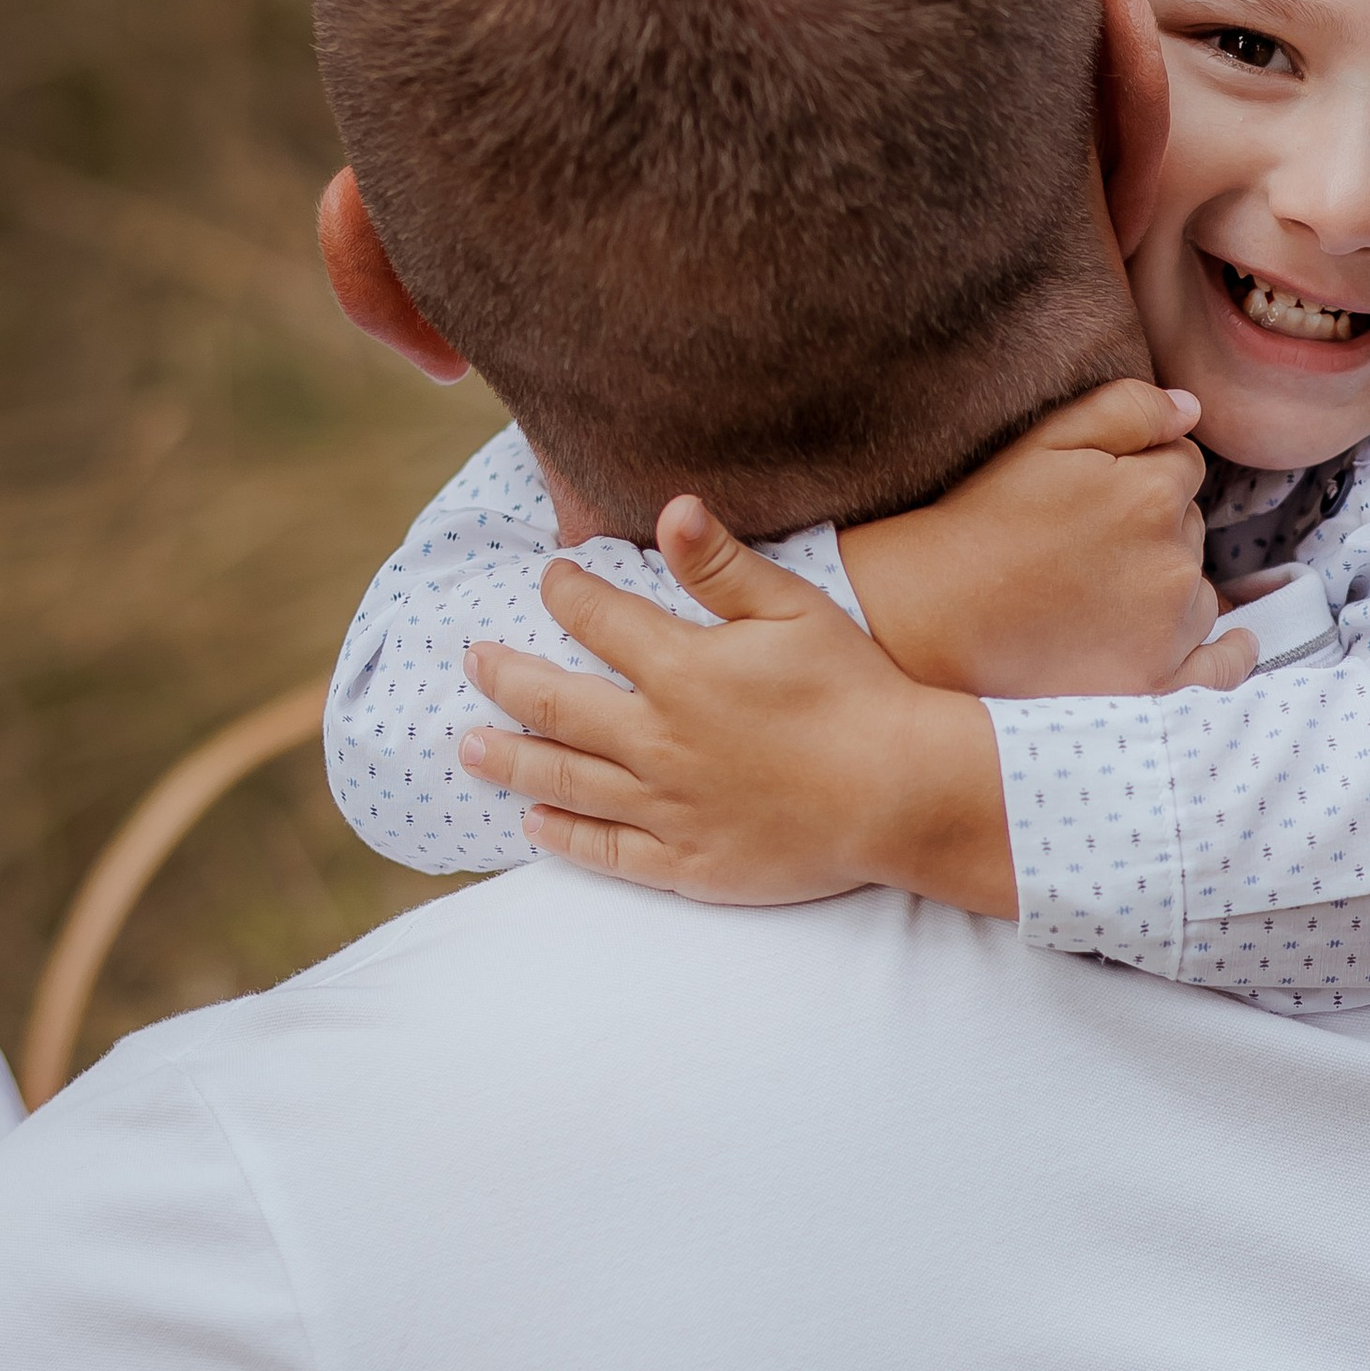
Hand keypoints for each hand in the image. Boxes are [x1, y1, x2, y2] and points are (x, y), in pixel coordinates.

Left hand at [460, 510, 1018, 917]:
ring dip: (511, 760)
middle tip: (471, 662)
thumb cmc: (855, 692)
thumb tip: (670, 507)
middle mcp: (657, 741)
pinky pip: (608, 852)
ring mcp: (666, 807)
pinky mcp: (686, 863)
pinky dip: (564, 839)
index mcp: (681, 671)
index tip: (551, 579)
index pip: (598, 621)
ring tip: (467, 749)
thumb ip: (722, 565)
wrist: (902, 792)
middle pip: (555, 705)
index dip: (567, 593)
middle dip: (506, 677)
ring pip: (566, 781)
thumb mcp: (794, 610)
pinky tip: (534, 828)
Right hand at [839, 379, 1257, 696]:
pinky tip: (1231, 645)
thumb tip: (1191, 408)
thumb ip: (1128, 409)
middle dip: (1154, 528)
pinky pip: (1222, 667)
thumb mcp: (1048, 439)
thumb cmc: (983, 522)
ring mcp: (1172, 629)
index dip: (1141, 473)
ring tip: (1100, 594)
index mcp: (1154, 493)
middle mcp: (1176, 561)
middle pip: (1191, 527)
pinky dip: (1228, 654)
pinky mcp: (1159, 683)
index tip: (1095, 496)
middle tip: (1085, 546)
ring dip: (1171, 585)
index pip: (1184, 465)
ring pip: (1199, 588)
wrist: (934, 619)